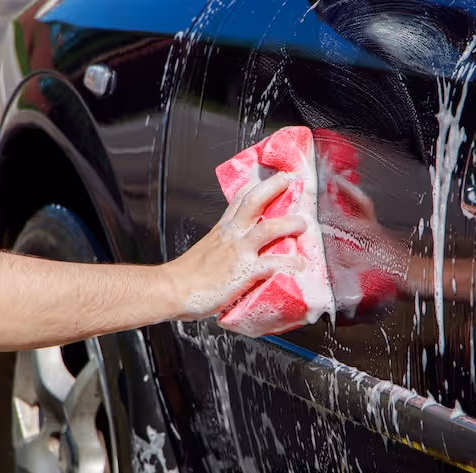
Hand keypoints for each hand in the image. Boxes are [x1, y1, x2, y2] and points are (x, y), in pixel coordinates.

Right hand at [167, 173, 306, 320]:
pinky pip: (273, 263)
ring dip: (290, 223)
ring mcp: (238, 251)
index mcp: (222, 230)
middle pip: (255, 201)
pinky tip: (300, 265)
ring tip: (304, 224)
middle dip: (275, 187)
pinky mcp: (244, 270)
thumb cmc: (185, 278)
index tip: (274, 178)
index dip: (259, 186)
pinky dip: (290, 262)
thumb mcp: (206, 253)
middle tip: (293, 180)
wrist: (171, 290)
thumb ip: (223, 250)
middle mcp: (231, 235)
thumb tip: (235, 256)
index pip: (240, 199)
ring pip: (268, 227)